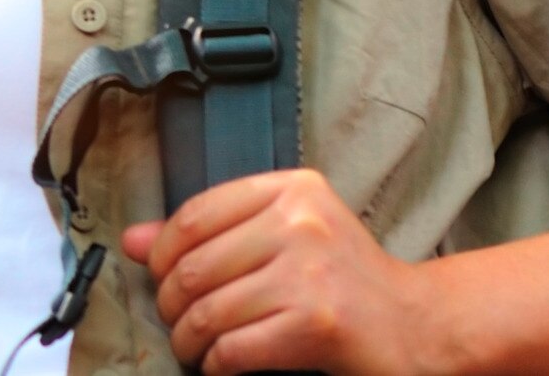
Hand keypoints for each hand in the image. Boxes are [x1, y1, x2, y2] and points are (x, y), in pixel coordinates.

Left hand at [124, 169, 451, 375]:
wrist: (416, 326)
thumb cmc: (345, 281)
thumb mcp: (284, 238)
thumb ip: (210, 233)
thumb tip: (132, 241)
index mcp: (292, 189)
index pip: (195, 214)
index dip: (162, 253)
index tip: (161, 277)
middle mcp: (301, 222)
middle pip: (195, 265)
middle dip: (172, 304)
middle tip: (177, 322)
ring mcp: (310, 273)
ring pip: (209, 310)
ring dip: (188, 340)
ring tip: (193, 348)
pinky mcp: (316, 324)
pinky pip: (233, 347)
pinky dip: (215, 363)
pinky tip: (219, 364)